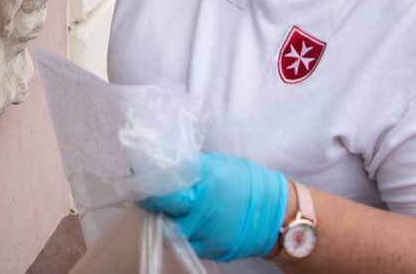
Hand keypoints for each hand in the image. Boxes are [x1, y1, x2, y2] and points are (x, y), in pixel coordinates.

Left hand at [139, 152, 288, 263]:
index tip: (139, 179)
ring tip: (166, 210)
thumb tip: (164, 165)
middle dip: (153, 205)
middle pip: (163, 213)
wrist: (276, 214)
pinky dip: (180, 235)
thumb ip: (192, 168)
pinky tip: (182, 224)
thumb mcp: (219, 165)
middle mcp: (204, 211)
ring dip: (165, 221)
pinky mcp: (212, 250)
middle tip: (148, 197)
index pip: (164, 187)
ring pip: (172, 232)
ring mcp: (208, 234)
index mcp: (205, 183)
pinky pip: (187, 244)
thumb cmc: (247, 183)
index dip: (148, 185)